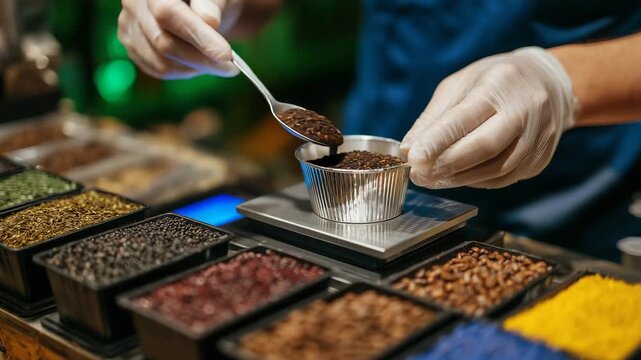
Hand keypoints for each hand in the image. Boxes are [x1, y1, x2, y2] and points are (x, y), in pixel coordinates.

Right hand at [118, 0, 242, 78]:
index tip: (226, 55)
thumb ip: (211, 3)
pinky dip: (184, 71)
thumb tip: (209, 20)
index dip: (198, 36)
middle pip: (164, 43)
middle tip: (231, 67)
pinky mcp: (133, 46)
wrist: (201, 5)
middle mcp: (133, 3)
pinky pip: (158, 69)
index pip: (168, 13)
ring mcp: (128, 26)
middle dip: (202, 59)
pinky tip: (199, 62)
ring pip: (161, 62)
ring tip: (217, 63)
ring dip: (195, 68)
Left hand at [400, 47, 577, 188]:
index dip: (437, 141)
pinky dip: (475, 180)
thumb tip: (408, 149)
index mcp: (499, 84)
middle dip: (446, 164)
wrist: (550, 83)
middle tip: (418, 174)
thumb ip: (434, 117)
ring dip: (457, 178)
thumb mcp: (461, 84)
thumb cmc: (495, 81)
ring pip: (494, 169)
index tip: (413, 158)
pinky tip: (457, 177)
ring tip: (431, 178)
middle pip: (484, 146)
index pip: (465, 118)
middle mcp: (525, 110)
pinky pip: (502, 179)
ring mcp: (538, 138)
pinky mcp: (539, 160)